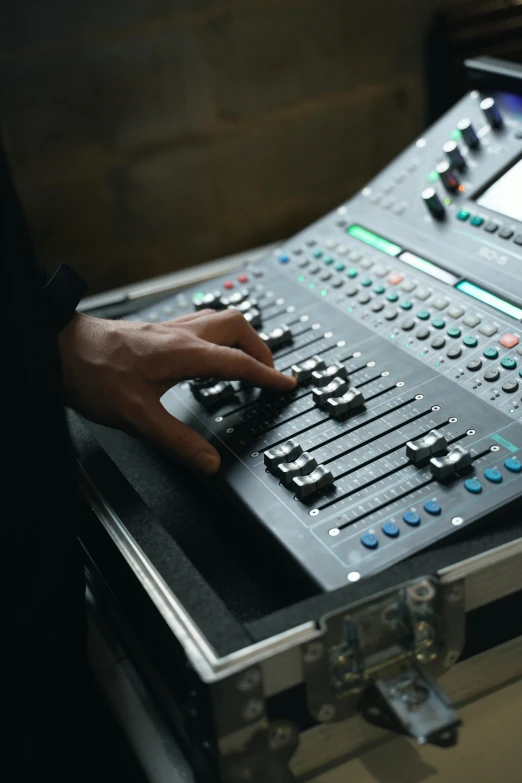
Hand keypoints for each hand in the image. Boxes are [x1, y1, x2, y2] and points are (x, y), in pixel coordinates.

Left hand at [58, 309, 295, 473]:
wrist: (61, 347)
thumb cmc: (93, 373)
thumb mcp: (136, 417)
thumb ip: (177, 441)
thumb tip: (209, 463)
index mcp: (185, 353)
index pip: (240, 361)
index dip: (268, 375)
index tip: (287, 384)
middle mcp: (182, 335)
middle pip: (238, 327)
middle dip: (261, 348)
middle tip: (270, 372)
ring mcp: (169, 329)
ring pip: (219, 320)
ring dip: (241, 338)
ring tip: (248, 360)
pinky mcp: (157, 332)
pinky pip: (201, 324)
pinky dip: (219, 337)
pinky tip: (208, 353)